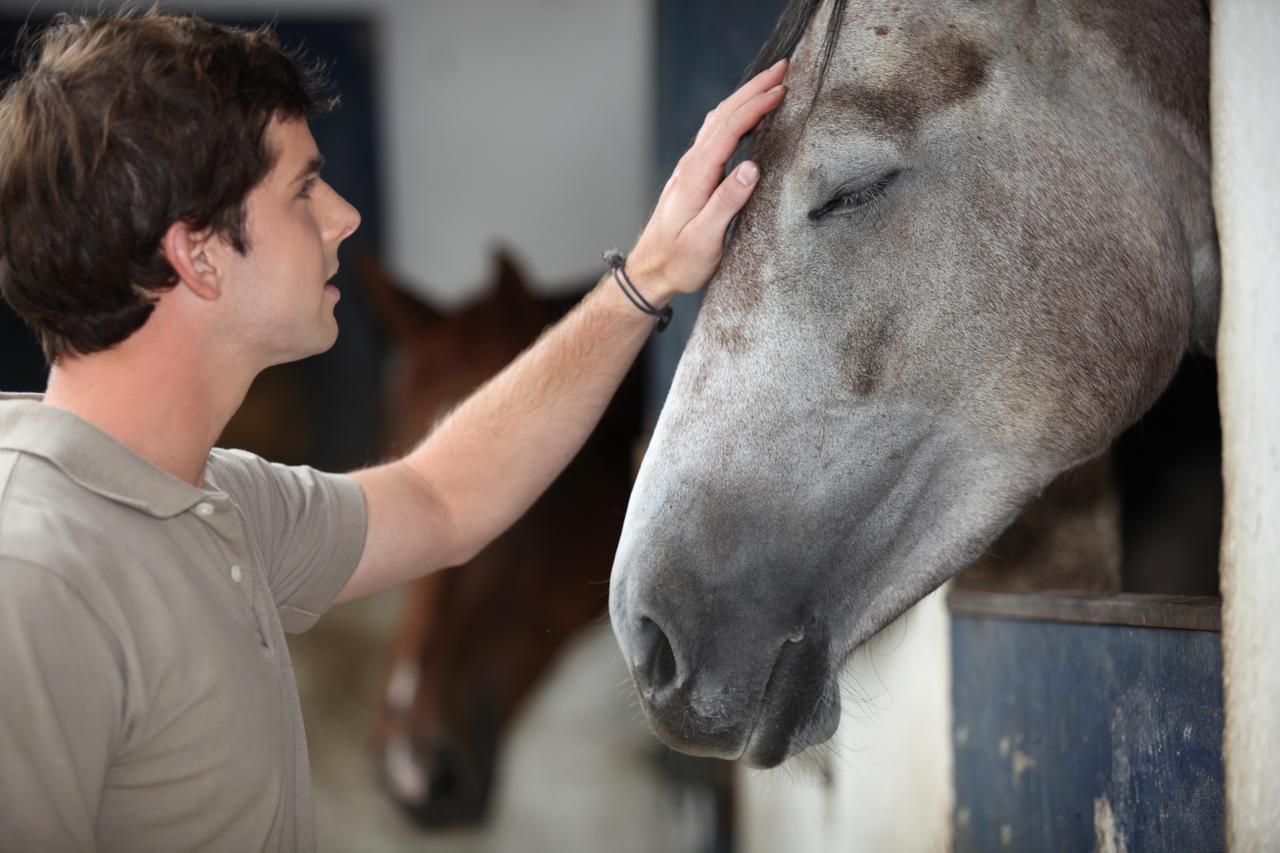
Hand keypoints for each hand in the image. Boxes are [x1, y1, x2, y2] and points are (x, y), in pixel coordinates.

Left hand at [626, 59, 787, 302]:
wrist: (650, 273)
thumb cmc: (678, 262)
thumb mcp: (705, 240)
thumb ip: (727, 203)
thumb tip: (751, 168)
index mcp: (696, 176)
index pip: (729, 129)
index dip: (756, 106)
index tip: (782, 89)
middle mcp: (690, 166)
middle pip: (722, 115)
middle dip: (753, 88)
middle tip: (782, 67)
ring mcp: (690, 169)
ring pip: (717, 121)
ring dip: (743, 98)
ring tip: (769, 83)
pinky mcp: (693, 177)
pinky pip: (715, 135)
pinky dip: (734, 116)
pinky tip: (745, 116)